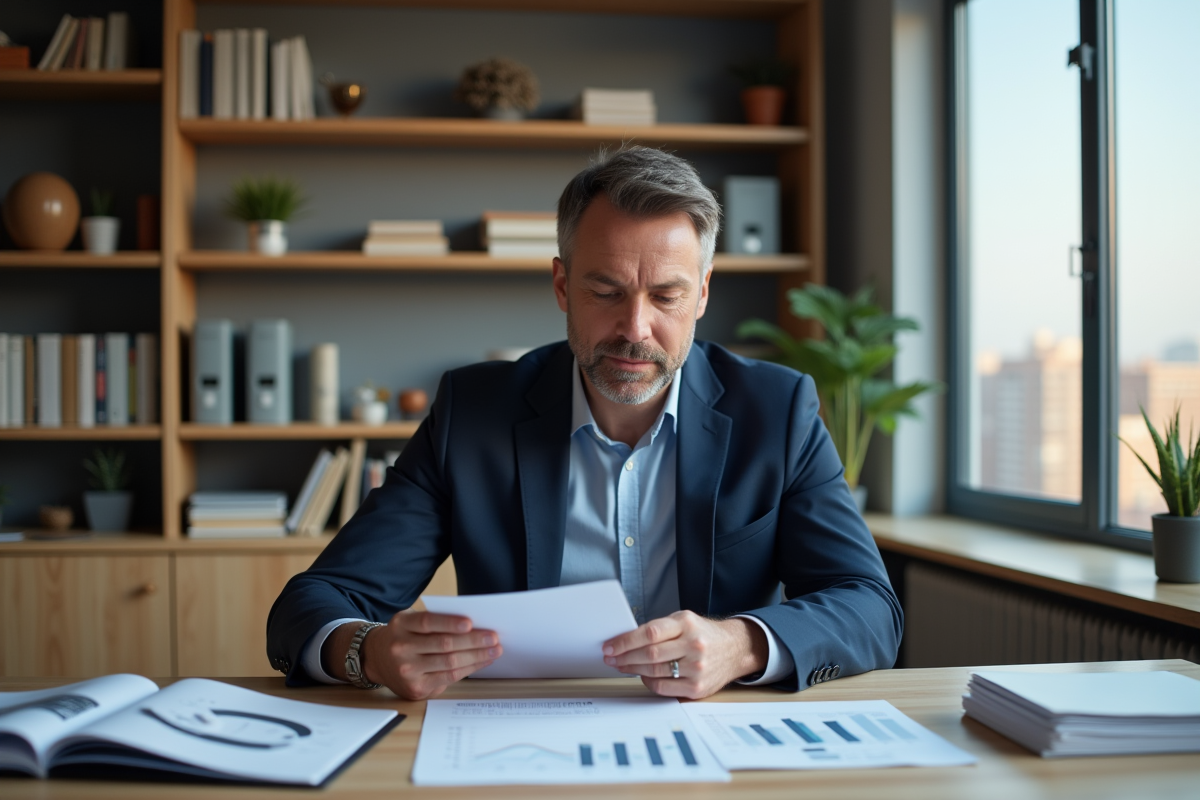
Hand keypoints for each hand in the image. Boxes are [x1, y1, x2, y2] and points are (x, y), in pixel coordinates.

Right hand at [324, 612, 501, 699]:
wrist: (377, 659)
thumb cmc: (404, 636)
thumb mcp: (410, 621)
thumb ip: (435, 622)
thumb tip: (474, 626)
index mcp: (401, 625)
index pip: (427, 622)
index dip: (450, 623)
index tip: (471, 622)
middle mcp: (401, 648)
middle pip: (443, 645)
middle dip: (473, 641)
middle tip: (494, 637)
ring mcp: (407, 670)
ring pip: (448, 663)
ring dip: (476, 657)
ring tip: (494, 650)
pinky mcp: (415, 688)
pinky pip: (448, 678)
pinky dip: (468, 669)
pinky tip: (481, 662)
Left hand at [602, 611, 767, 698]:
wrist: (735, 649)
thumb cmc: (703, 633)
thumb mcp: (684, 621)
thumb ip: (659, 629)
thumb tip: (625, 640)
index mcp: (687, 623)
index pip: (649, 633)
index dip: (625, 641)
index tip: (609, 646)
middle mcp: (693, 645)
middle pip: (649, 654)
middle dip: (624, 657)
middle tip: (610, 657)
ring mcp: (696, 668)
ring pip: (654, 671)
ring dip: (632, 669)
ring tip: (621, 665)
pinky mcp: (697, 688)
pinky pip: (663, 687)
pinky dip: (648, 682)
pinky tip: (641, 675)